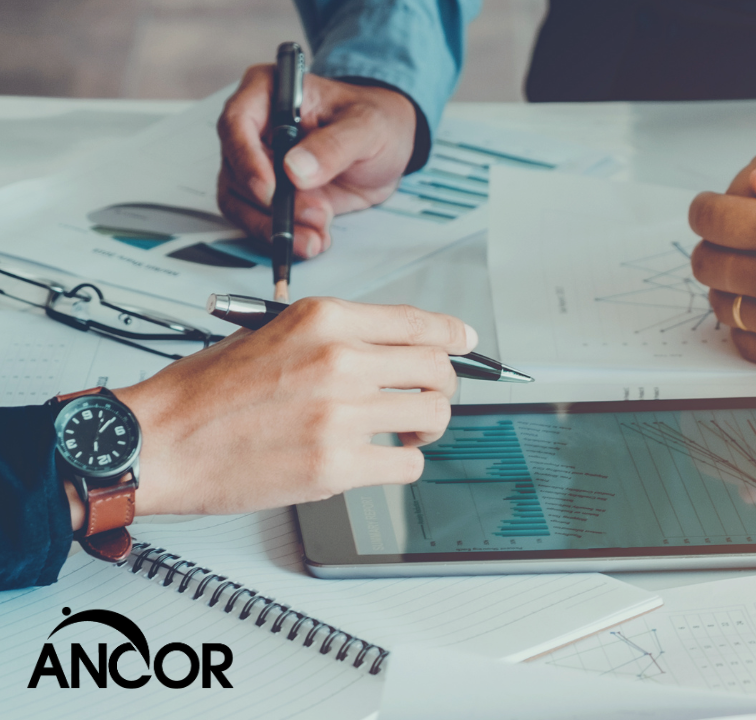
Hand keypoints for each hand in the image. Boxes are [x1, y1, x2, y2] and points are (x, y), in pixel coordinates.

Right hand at [103, 298, 474, 520]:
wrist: (158, 440)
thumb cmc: (204, 392)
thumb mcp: (272, 333)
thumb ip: (335, 337)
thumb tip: (392, 348)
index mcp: (325, 319)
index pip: (419, 321)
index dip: (453, 335)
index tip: (465, 344)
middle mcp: (340, 360)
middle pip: (438, 369)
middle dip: (443, 387)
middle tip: (426, 400)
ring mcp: (341, 414)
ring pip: (432, 417)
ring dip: (424, 429)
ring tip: (399, 434)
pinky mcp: (336, 465)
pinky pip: (407, 465)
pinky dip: (400, 465)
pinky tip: (376, 461)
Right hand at [217, 65, 416, 258]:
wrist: (389, 148)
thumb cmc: (376, 122)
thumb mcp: (367, 127)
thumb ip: (334, 145)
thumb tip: (295, 169)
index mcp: (269, 92)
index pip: (237, 122)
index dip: (247, 160)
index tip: (269, 190)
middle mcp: (254, 127)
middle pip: (236, 169)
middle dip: (271, 203)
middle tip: (315, 216)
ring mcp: (257, 163)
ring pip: (240, 201)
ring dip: (275, 226)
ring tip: (316, 237)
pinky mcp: (269, 194)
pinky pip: (259, 220)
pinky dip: (283, 235)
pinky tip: (313, 239)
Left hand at [689, 108, 755, 392]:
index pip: (714, 218)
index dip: (704, 208)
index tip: (711, 207)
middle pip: (708, 263)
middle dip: (711, 245)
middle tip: (725, 239)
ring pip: (722, 306)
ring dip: (724, 286)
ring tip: (743, 274)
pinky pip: (746, 344)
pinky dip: (743, 326)